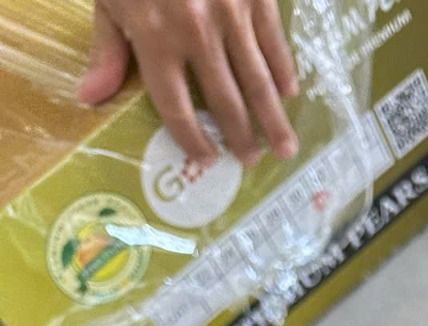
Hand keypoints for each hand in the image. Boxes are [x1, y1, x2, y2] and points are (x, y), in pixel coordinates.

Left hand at [77, 0, 298, 168]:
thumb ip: (107, 49)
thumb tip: (89, 99)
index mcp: (155, 38)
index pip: (177, 108)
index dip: (192, 139)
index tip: (205, 158)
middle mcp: (196, 33)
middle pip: (225, 103)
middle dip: (240, 137)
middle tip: (251, 160)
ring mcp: (231, 14)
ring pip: (258, 81)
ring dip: (273, 119)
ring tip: (283, 147)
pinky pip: (274, 43)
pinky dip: (283, 71)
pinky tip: (289, 93)